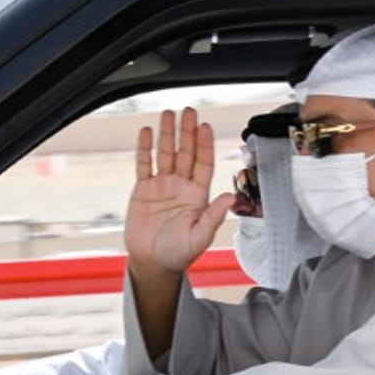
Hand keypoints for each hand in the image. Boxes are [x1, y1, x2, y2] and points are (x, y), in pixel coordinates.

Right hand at [124, 108, 235, 274]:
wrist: (153, 262)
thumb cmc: (179, 253)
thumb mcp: (200, 236)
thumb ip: (214, 216)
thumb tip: (231, 197)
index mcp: (198, 195)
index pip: (203, 164)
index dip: (204, 145)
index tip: (205, 127)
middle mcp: (182, 186)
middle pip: (185, 153)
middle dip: (188, 132)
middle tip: (189, 112)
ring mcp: (162, 186)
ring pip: (165, 154)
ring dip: (168, 134)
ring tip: (169, 114)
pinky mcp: (144, 190)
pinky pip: (144, 165)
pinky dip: (145, 149)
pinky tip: (147, 133)